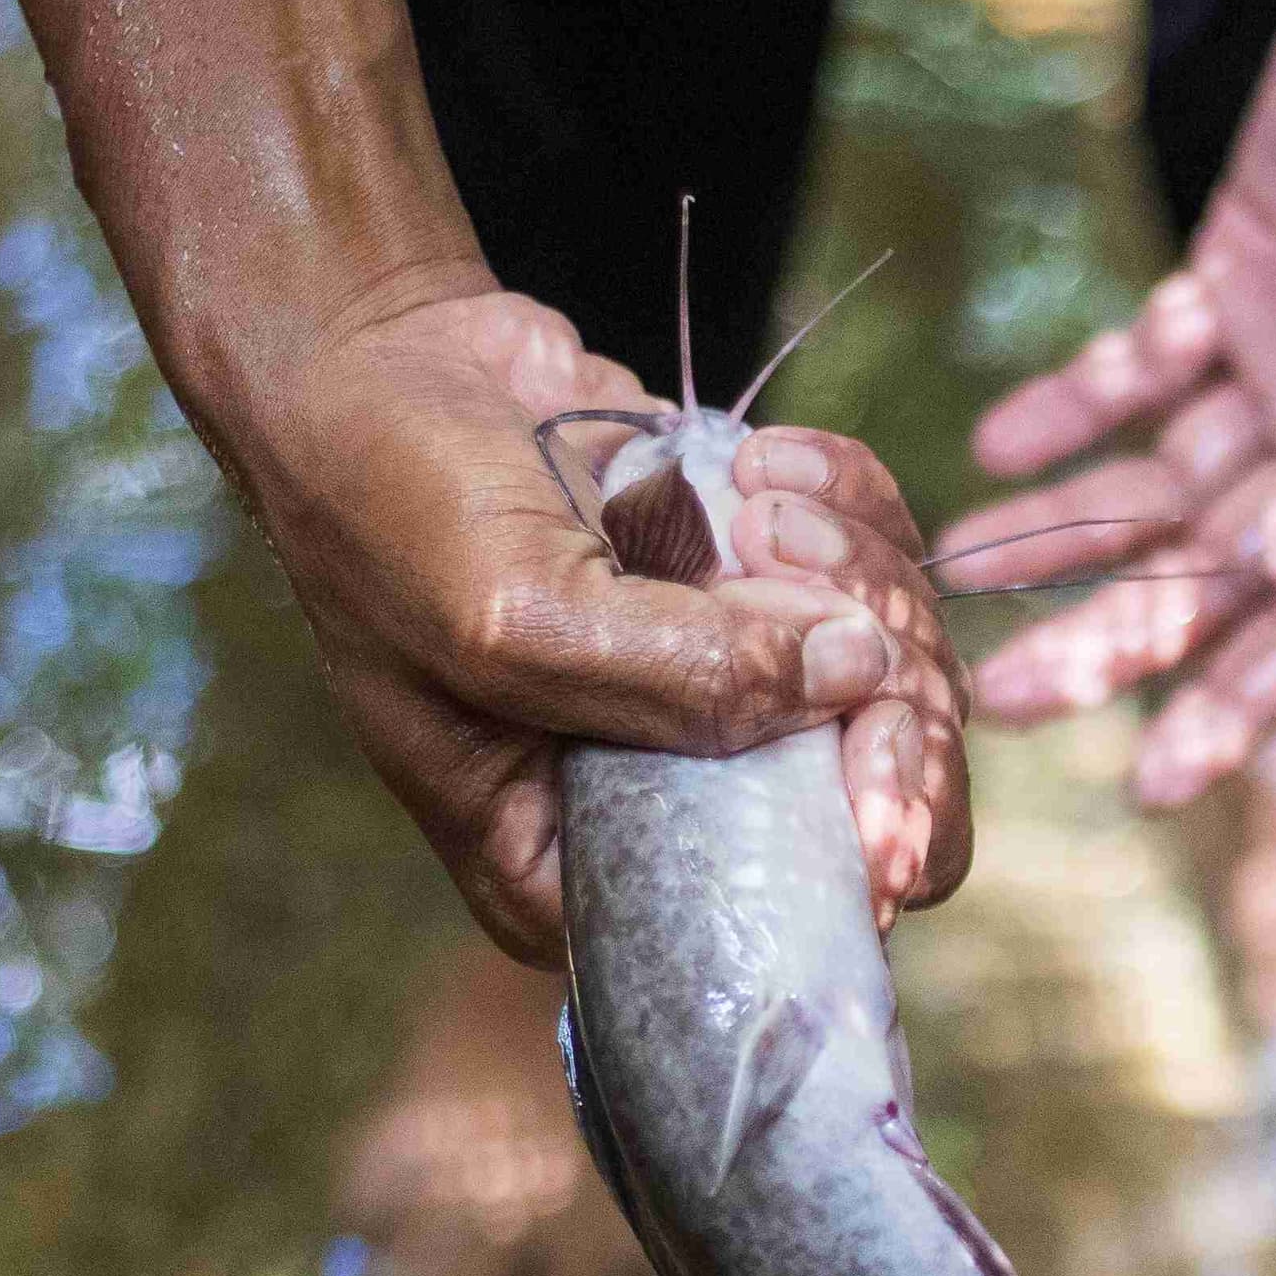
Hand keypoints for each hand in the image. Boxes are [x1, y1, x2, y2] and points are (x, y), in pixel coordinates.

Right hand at [216, 281, 970, 963]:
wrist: (383, 361)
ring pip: (892, 671)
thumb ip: (680, 677)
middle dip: (885, 678)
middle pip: (876, 801)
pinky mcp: (763, 583)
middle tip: (814, 568)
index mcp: (584, 866)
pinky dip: (849, 499)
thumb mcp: (512, 618)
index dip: (866, 835)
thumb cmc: (393, 510)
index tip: (879, 729)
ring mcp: (729, 687)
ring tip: (756, 497)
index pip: (779, 913)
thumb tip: (857, 677)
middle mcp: (672, 795)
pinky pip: (876, 562)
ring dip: (854, 563)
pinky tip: (764, 462)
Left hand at [935, 0, 1275, 804]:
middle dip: (1113, 636)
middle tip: (996, 701)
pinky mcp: (1241, 279)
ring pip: (1162, 481)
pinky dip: (1075, 406)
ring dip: (1066, 530)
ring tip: (956, 573)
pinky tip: (997, 447)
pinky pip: (1146, 367)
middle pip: (1215, 568)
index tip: (1151, 784)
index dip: (1237, 703)